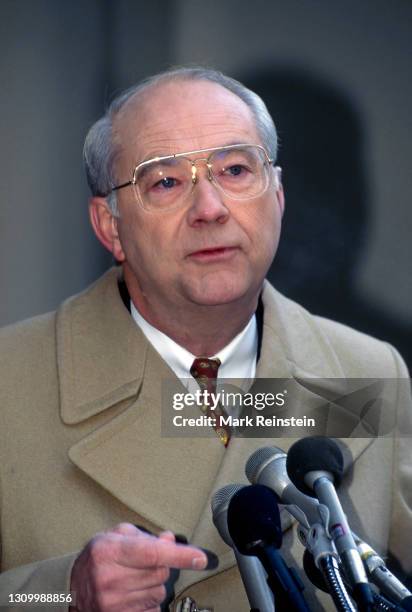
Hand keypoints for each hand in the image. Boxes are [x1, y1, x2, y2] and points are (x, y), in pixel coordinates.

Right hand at [69, 523, 210, 610]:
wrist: (70, 588)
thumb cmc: (99, 557)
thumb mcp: (117, 536)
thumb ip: (145, 536)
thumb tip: (170, 540)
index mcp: (108, 551)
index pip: (152, 553)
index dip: (180, 555)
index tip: (201, 558)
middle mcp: (108, 579)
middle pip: (160, 573)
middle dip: (160, 566)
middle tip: (141, 563)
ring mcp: (112, 604)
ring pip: (159, 593)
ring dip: (154, 585)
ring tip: (133, 579)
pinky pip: (153, 610)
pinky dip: (149, 602)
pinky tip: (132, 595)